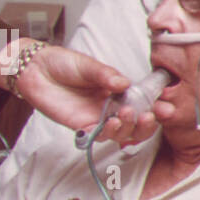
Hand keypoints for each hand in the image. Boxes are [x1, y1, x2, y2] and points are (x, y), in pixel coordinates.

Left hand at [0, 42, 170, 144]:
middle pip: (135, 124)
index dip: (156, 108)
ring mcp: (96, 117)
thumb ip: (106, 75)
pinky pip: (98, 137)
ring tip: (124, 116)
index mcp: (117, 90)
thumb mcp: (87, 64)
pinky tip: (108, 125)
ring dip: (127, 128)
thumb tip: (125, 83)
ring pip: (120, 133)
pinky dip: (106, 134)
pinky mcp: (81, 126)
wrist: (34, 70)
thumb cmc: (62, 63)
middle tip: (148, 117)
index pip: (142, 103)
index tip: (165, 109)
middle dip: (146, 124)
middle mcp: (110, 106)